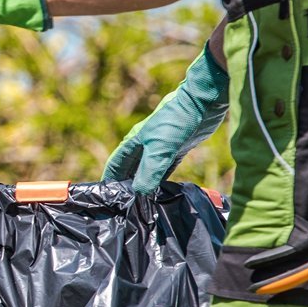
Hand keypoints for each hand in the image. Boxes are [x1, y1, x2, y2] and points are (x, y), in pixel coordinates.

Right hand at [102, 42, 228, 193]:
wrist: (201, 102)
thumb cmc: (175, 121)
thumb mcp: (159, 148)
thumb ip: (149, 172)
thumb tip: (139, 193)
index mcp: (134, 141)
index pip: (116, 163)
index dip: (110, 178)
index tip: (106, 195)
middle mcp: (144, 144)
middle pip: (130, 167)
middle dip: (126, 183)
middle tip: (125, 204)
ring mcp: (160, 146)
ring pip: (147, 169)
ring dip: (144, 183)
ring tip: (142, 202)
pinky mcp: (176, 149)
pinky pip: (164, 168)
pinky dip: (161, 180)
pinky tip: (161, 190)